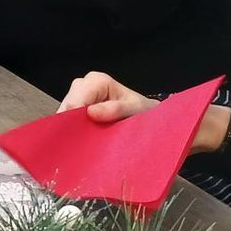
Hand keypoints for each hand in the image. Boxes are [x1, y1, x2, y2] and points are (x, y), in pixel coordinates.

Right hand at [58, 73, 230, 153]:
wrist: (164, 127)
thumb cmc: (152, 117)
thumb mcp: (138, 112)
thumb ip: (117, 110)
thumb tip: (91, 112)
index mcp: (97, 81)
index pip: (75, 100)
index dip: (73, 120)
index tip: (80, 140)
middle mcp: (86, 86)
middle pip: (67, 108)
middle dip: (72, 127)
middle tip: (83, 148)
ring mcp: (83, 101)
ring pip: (66, 118)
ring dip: (74, 133)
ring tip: (85, 149)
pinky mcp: (84, 115)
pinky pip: (72, 126)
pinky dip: (76, 137)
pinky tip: (83, 148)